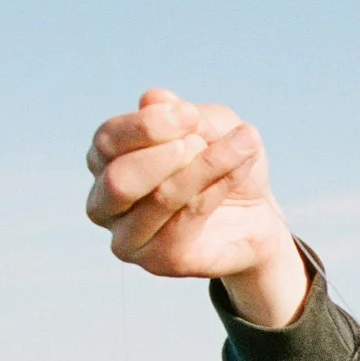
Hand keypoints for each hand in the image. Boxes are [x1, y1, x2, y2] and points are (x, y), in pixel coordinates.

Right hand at [84, 88, 306, 326]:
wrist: (254, 213)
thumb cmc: (219, 162)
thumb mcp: (209, 126)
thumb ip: (182, 115)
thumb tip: (153, 98)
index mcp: (105, 161)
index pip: (107, 141)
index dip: (148, 125)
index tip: (191, 115)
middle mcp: (105, 202)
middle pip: (120, 179)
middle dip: (167, 153)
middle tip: (203, 140)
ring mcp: (128, 237)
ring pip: (160, 198)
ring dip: (206, 166)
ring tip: (242, 145)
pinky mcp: (159, 261)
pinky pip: (187, 221)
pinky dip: (217, 188)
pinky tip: (240, 171)